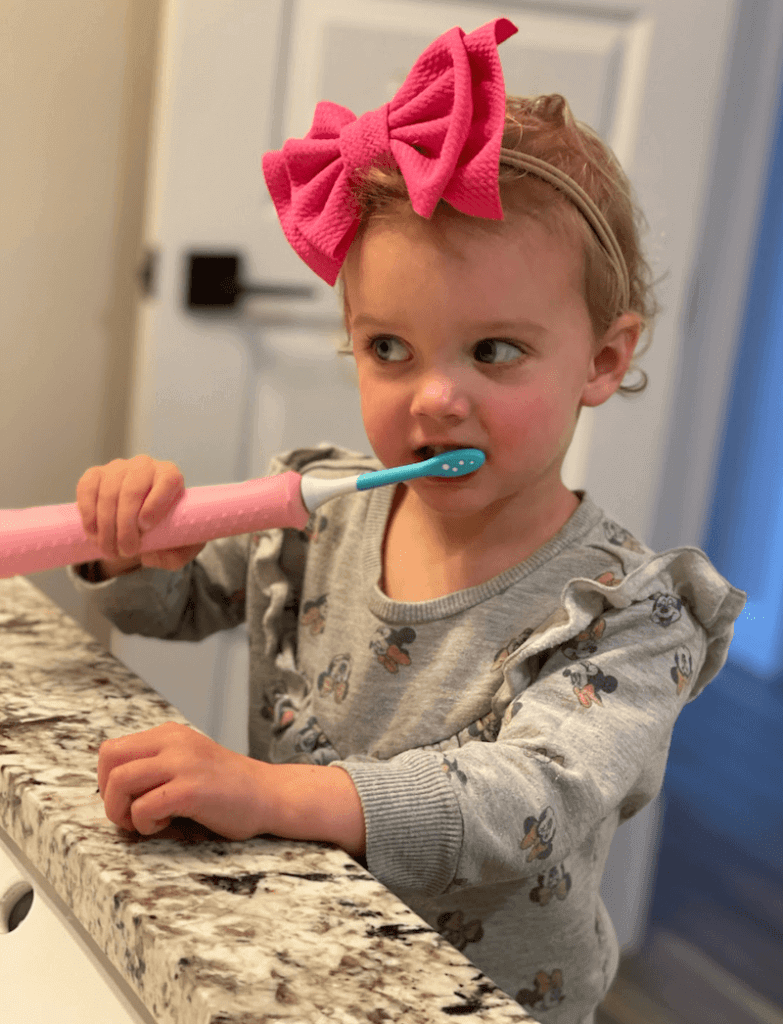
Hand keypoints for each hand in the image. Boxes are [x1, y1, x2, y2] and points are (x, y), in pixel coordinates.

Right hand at [76, 454, 204, 570]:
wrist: (141, 520)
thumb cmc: (165, 529)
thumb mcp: (180, 545)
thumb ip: (175, 556)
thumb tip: (149, 556)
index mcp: (171, 476)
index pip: (168, 481)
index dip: (155, 504)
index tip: (145, 528)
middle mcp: (145, 466)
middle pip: (133, 491)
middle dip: (126, 526)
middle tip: (126, 551)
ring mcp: (118, 467)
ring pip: (109, 494)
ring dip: (106, 527)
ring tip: (109, 550)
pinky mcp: (96, 474)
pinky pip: (87, 489)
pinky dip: (88, 514)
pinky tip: (93, 533)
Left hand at [97, 722, 366, 854]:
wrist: (270, 794)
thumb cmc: (228, 788)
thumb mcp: (187, 761)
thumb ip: (156, 765)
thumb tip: (112, 787)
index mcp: (169, 734)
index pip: (111, 749)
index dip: (107, 781)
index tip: (126, 800)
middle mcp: (173, 742)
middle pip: (109, 760)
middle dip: (109, 795)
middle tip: (129, 814)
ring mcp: (183, 763)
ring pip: (119, 782)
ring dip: (122, 811)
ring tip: (146, 823)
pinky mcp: (192, 789)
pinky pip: (144, 807)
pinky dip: (145, 824)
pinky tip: (166, 825)